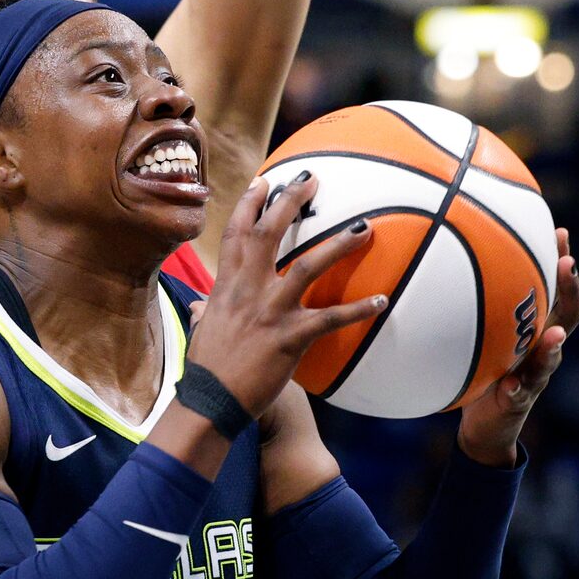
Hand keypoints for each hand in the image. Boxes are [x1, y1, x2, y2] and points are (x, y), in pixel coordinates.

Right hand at [187, 172, 385, 418]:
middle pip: (268, 234)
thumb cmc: (206, 368)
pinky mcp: (290, 337)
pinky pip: (330, 318)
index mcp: (226, 286)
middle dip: (289, 202)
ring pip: (307, 266)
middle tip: (311, 179)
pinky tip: (382, 300)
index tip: (264, 181)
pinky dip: (358, 309)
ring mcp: (270, 312)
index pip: (236, 234)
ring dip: (338, 245)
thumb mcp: (200, 330)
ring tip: (364, 227)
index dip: (249, 204)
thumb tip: (197, 307)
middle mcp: (248, 290)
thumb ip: (202, 312)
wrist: (210, 400)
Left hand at [458, 228, 578, 466]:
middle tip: (567, 265)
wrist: (486, 426)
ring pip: (550, 359)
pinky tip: (510, 385)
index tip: (561, 233)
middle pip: (566, 318)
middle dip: (569, 290)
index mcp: (533, 330)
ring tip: (554, 335)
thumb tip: (443, 258)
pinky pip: (520, 395)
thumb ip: (473, 307)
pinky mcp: (517, 402)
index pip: (557, 292)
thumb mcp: (481, 335)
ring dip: (552, 346)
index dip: (562, 265)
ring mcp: (534, 377)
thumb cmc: (482, 370)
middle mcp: (540, 349)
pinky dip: (517, 389)